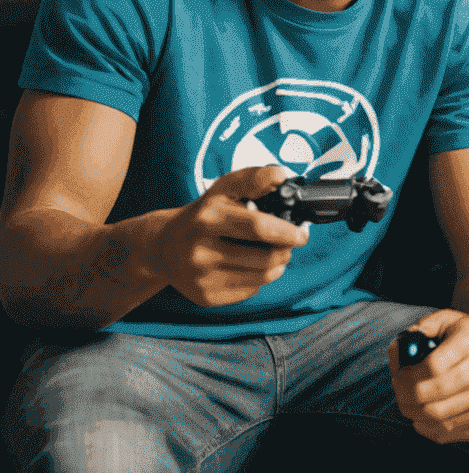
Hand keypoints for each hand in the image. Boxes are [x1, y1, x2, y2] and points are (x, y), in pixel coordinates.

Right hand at [144, 165, 304, 306]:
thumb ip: (254, 179)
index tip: (301, 234)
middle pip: (264, 257)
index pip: (257, 227)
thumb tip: (280, 175)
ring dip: (277, 265)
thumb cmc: (203, 214)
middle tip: (289, 243)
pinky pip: (250, 290)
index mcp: (208, 218)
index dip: (286, 232)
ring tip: (272, 253)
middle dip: (286, 250)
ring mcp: (201, 277)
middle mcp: (201, 251)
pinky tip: (249, 266)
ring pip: (262, 277)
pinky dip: (259, 278)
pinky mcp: (205, 297)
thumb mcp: (224, 189)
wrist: (162, 247)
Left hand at [390, 309, 468, 443]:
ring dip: (414, 414)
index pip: (433, 367)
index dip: (407, 376)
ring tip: (408, 402)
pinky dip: (429, 429)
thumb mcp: (445, 319)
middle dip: (405, 397)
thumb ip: (420, 329)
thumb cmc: (465, 334)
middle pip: (434, 396)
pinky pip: (450, 433)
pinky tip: (424, 415)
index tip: (398, 375)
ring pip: (439, 419)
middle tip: (399, 390)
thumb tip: (398, 349)